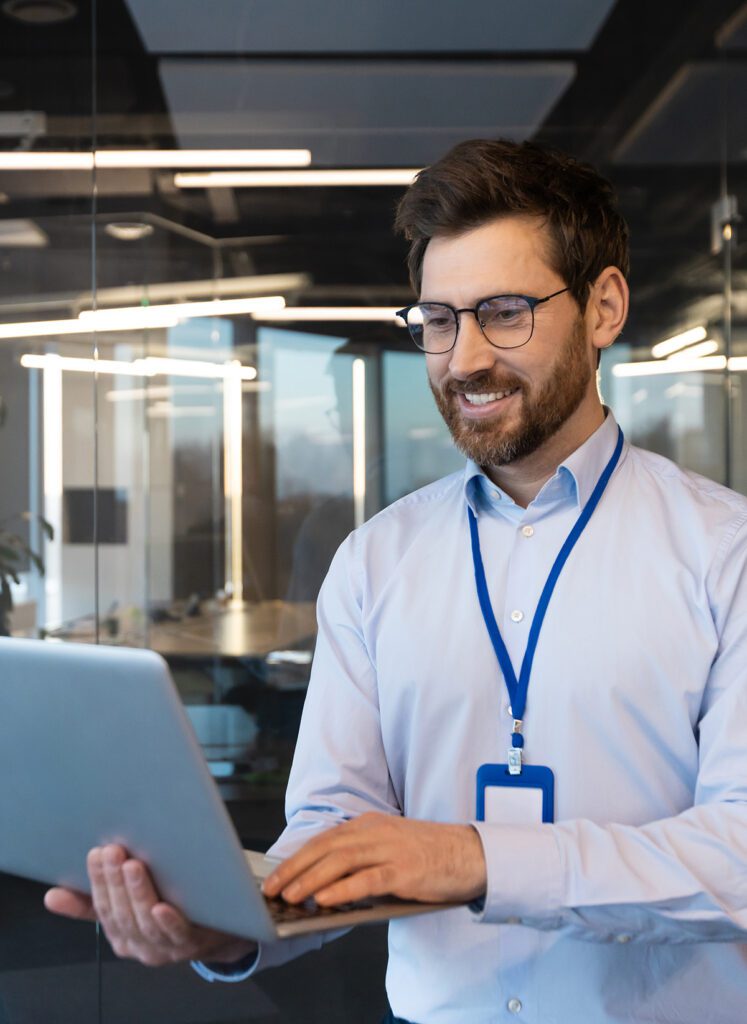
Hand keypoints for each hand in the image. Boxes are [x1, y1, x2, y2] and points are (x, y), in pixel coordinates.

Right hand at [44, 845, 255, 967]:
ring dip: (137, 893)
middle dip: (114, 882)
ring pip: (145, 922)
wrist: (217, 932)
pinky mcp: (192, 943)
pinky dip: (167, 921)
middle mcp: (139, 945)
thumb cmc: (167, 911)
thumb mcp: (128, 907)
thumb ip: (91, 903)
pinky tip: (161, 906)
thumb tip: (51, 897)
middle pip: (122, 913)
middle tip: (113, 851)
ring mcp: (165, 947)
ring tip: (133, 866)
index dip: (98, 881)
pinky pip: (178, 934)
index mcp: (120, 934)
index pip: (102, 907)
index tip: (96, 853)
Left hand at [262, 813, 485, 906]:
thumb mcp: (389, 846)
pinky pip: (368, 880)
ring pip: (341, 861)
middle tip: (271, 888)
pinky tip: (324, 900)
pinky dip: (342, 889)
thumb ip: (360, 857)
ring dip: (310, 879)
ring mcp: (391, 849)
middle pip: (326, 848)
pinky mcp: (405, 870)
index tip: (274, 874)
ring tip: (289, 896)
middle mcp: (376, 832)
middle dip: (294, 868)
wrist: (471, 854)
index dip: (297, 856)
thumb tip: (323, 882)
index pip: (325, 839)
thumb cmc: (428, 854)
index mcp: (369, 824)